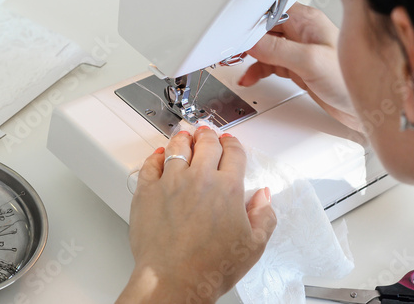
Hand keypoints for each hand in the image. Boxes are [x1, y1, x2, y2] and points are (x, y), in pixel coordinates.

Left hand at [116, 128, 275, 303]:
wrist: (174, 280)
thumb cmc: (211, 267)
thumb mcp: (254, 246)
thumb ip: (265, 216)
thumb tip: (263, 196)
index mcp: (227, 187)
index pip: (233, 153)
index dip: (233, 144)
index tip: (230, 143)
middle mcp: (199, 178)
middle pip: (206, 144)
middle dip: (209, 136)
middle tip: (208, 134)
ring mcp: (171, 182)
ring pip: (178, 147)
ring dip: (184, 138)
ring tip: (185, 135)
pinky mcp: (148, 191)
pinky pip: (151, 164)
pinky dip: (156, 155)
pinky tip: (160, 154)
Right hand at [239, 2, 359, 130]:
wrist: (363, 108)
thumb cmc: (349, 80)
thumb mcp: (310, 61)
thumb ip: (278, 50)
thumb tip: (252, 43)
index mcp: (307, 23)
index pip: (270, 16)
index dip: (250, 26)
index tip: (234, 38)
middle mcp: (302, 35)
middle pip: (264, 32)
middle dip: (245, 43)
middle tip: (228, 52)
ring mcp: (298, 52)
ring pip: (264, 50)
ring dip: (249, 58)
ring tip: (234, 65)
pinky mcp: (296, 69)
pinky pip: (270, 65)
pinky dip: (257, 71)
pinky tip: (249, 77)